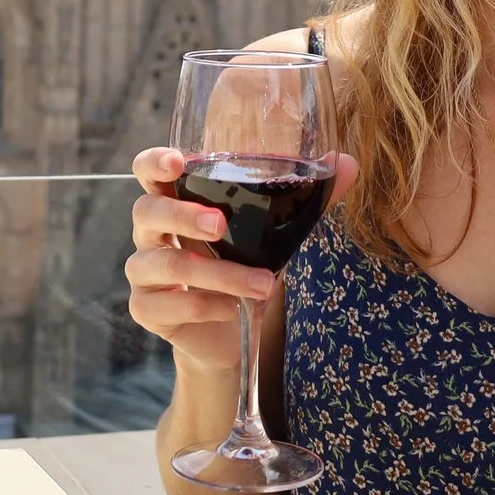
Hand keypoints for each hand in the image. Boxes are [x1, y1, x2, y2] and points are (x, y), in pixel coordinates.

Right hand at [123, 146, 357, 372]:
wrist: (228, 333)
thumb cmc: (243, 266)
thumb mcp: (272, 232)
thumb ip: (305, 198)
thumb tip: (351, 164)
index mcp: (175, 200)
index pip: (147, 170)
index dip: (155, 162)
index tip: (178, 161)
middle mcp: (151, 232)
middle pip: (147, 211)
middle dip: (184, 215)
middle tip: (220, 225)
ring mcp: (143, 271)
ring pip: (166, 264)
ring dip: (218, 273)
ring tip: (263, 284)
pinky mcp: (146, 309)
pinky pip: (166, 305)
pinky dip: (205, 306)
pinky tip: (232, 308)